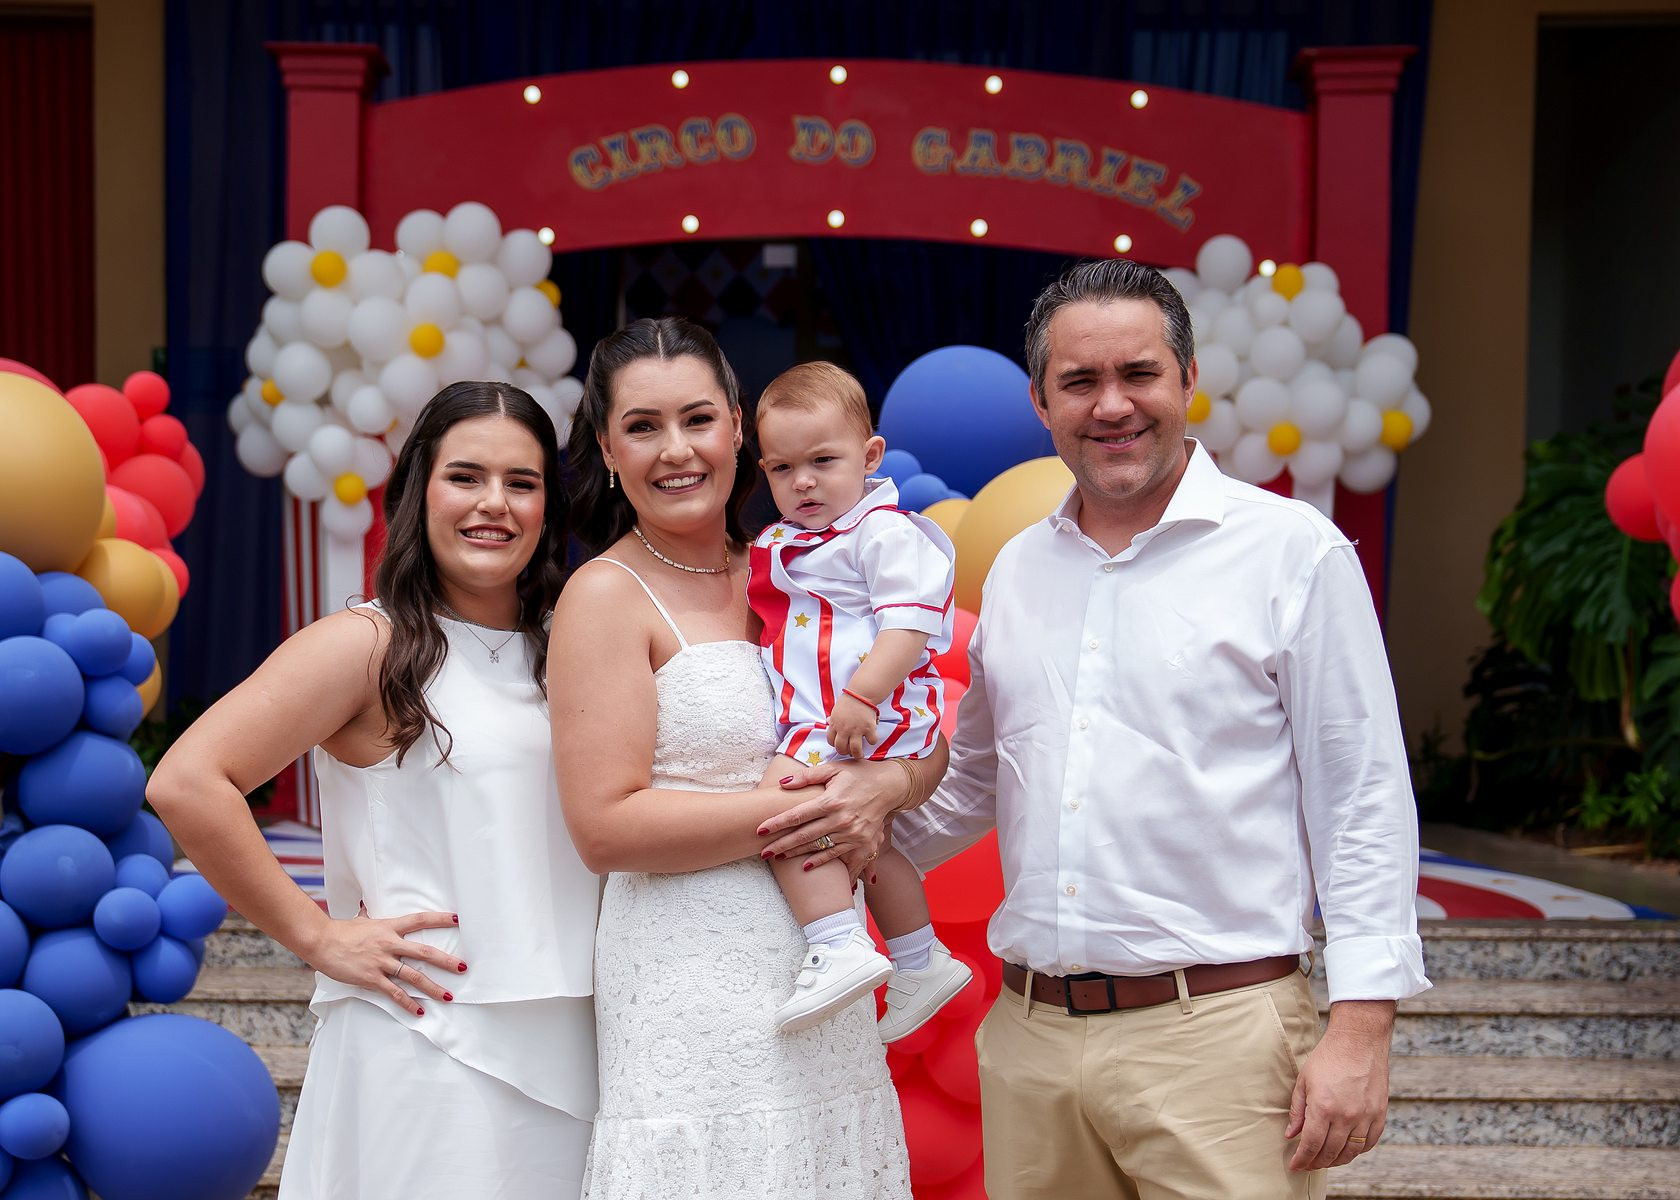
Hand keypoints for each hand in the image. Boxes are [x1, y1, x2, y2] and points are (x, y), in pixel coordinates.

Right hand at [301, 903, 466, 1016]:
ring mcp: (381, 962)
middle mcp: (389, 944)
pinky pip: (394, 993)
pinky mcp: (371, 978)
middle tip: (464, 967)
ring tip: (449, 996)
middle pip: (424, 952)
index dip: (439, 919)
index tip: (457, 920)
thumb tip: (366, 907)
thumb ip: (369, 917)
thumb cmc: (340, 931)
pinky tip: (419, 1011)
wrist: (321, 941)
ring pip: (413, 976)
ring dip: (433, 987)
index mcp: (389, 927)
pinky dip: (408, 1003)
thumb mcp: (361, 920)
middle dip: (446, 961)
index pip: (419, 920)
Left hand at [758, 759, 895, 876]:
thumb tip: (782, 783)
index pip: (797, 815)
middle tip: (763, 853)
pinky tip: (806, 867)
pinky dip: (822, 863)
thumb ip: (807, 776)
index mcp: (831, 800)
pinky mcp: (862, 843)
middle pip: (804, 836)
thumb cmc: (858, 774)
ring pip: (818, 848)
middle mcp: (841, 819)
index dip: (776, 824)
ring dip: (797, 854)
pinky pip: (839, 857)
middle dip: (781, 845)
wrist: (890, 786)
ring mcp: (852, 834)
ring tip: (778, 858)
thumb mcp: (833, 769)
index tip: (760, 831)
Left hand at [825, 692, 877, 760]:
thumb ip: (833, 719)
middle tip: (850, 752)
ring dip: (858, 754)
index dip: (835, 745)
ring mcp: (857, 730)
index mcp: (835, 725)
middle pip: (841, 748)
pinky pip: (871, 741)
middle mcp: (844, 729)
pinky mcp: (869, 728)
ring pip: (855, 750)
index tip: (840, 745)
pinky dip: (872, 741)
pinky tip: (871, 737)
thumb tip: (828, 722)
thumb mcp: (836, 710)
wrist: (861, 694)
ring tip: (860, 754)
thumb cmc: (848, 701)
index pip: (830, 741)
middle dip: (845, 752)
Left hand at [1285, 1000, 1394, 1169]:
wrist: (1359, 1041)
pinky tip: (1346, 1150)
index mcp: (1323, 1107)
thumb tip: (1291, 1135)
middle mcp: (1346, 1115)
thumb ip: (1297, 1110)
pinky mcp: (1379, 1114)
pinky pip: (1369, 1143)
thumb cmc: (1328, 1057)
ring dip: (1336, 1161)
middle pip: (1330, 1152)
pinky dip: (1357, 1151)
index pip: (1311, 1145)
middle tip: (1308, 1165)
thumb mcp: (1304, 1080)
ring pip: (1351, 1152)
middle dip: (1316, 1163)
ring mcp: (1365, 1116)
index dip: (1302, 1159)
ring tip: (1325, 1160)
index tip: (1295, 1166)